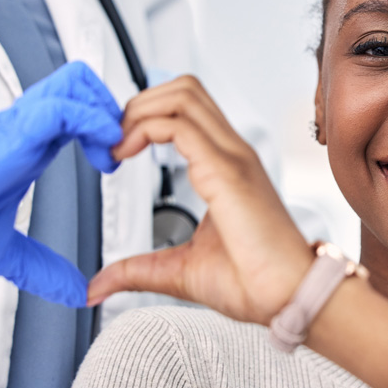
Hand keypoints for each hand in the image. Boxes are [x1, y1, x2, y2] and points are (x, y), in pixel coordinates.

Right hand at [0, 61, 121, 306]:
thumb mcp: (9, 253)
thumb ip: (44, 269)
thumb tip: (74, 291)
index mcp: (27, 145)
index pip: (75, 106)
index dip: (104, 123)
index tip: (114, 161)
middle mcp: (24, 128)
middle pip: (78, 82)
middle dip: (110, 107)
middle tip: (118, 149)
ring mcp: (16, 127)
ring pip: (73, 84)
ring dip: (104, 113)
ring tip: (110, 152)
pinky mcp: (10, 137)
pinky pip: (60, 110)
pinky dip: (90, 123)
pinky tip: (101, 153)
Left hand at [86, 76, 313, 324]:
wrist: (289, 298)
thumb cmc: (253, 283)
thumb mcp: (179, 271)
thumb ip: (137, 271)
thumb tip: (98, 287)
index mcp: (226, 166)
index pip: (186, 110)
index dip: (145, 116)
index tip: (116, 148)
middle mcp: (232, 153)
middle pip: (184, 88)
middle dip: (138, 104)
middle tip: (112, 141)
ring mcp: (232, 158)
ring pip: (182, 94)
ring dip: (139, 110)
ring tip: (117, 144)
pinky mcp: (226, 172)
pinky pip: (179, 126)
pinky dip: (144, 128)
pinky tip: (125, 153)